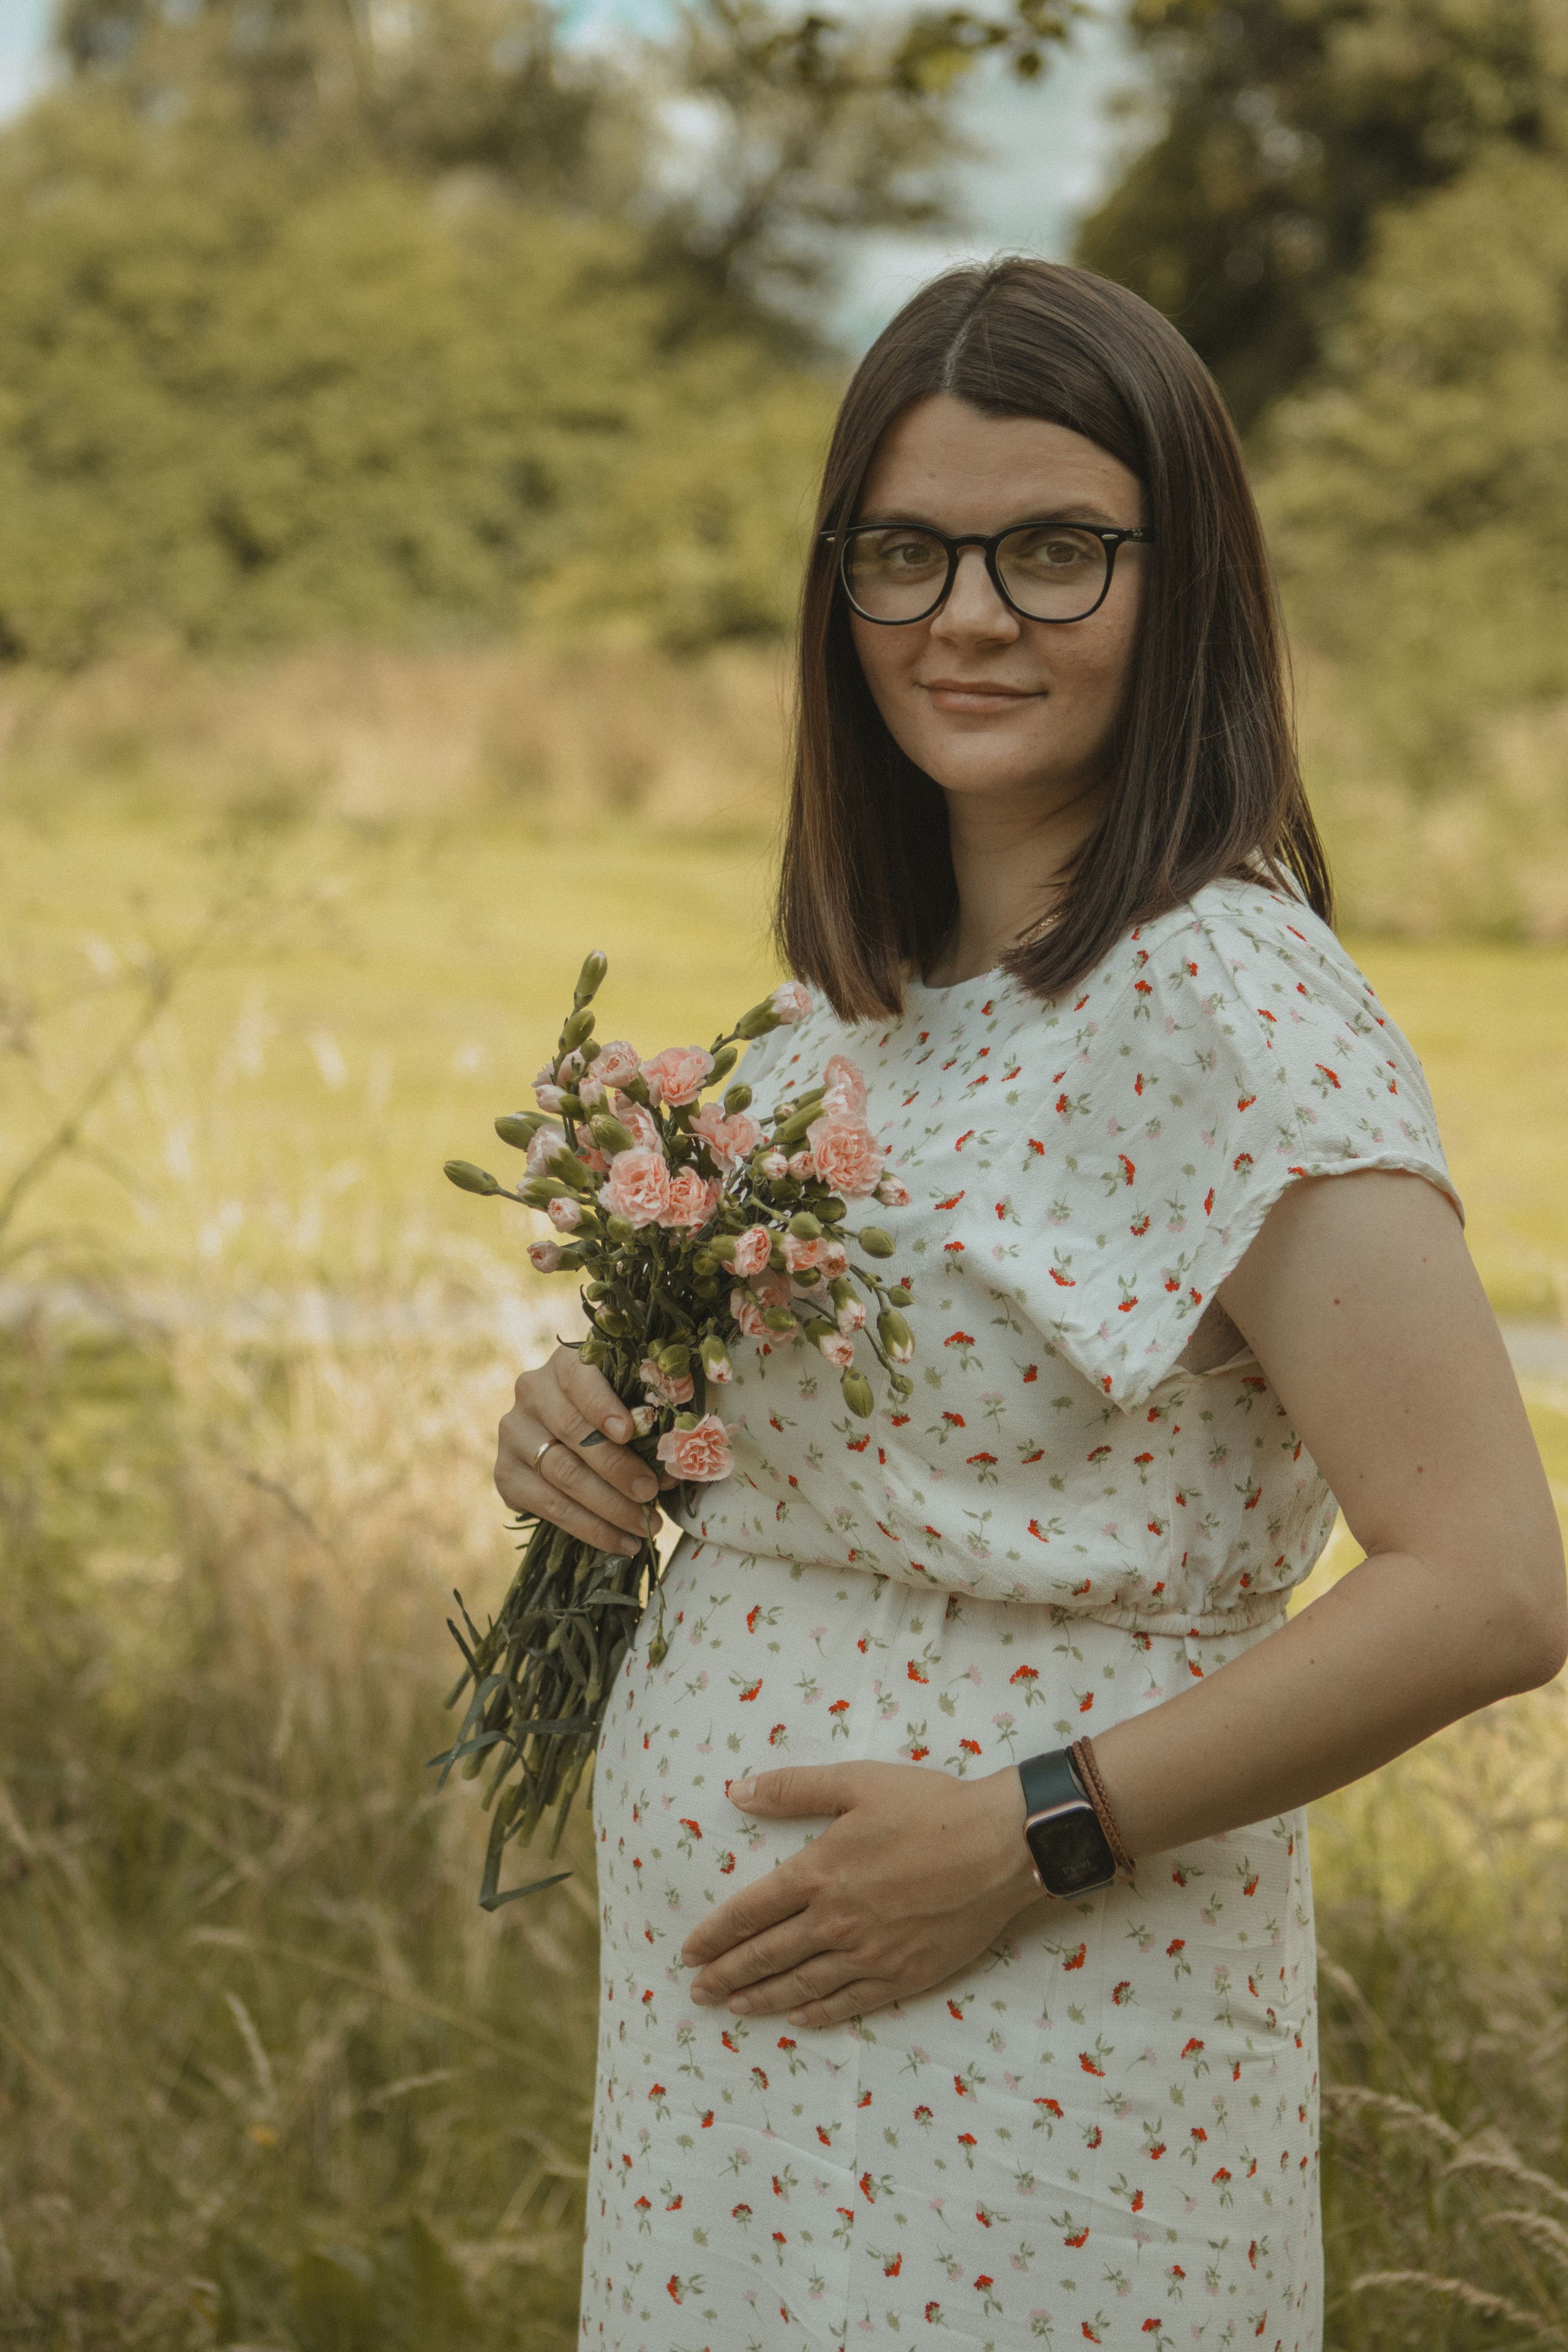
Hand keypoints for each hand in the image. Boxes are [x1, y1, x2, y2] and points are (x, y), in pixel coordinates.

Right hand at [495, 1344, 669, 1556]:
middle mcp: (532, 1392)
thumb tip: (670, 1472)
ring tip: (644, 1527)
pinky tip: (619, 1541)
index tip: (627, 1432)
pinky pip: (547, 1506)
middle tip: (650, 1494)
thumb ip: (648, 1426)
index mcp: (566, 1363)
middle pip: (573, 1432)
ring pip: (562, 1473)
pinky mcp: (506, 1473)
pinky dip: (588, 1528)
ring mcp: (514, 1433)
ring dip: (608, 1506)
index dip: (602, 1405)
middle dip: (616, 1468)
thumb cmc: (615, 1414)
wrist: (565, 1435)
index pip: (580, 1379)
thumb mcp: (631, 1405)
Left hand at [679, 1761, 1045, 2028]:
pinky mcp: (904, 1975)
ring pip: (802, 1984)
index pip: (750, 1912)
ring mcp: (870, 1954)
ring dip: (761, 1998)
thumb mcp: (856, 1781)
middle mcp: (836, 1921)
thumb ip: (792, 1789)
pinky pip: (850, 2002)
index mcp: (818, 1873)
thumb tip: (735, 1792)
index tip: (689, 1951)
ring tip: (733, 2008)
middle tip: (697, 1992)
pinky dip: (817, 2012)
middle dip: (727, 1975)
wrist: (1001, 1846)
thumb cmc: (929, 1807)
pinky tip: (798, 2016)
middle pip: (767, 1956)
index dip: (715, 1934)